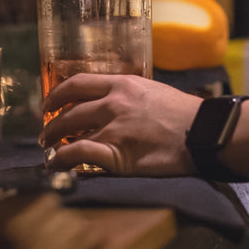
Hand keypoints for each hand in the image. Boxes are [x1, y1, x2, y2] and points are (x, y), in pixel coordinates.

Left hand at [38, 73, 203, 175]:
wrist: (203, 134)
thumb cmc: (183, 114)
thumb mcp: (151, 91)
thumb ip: (127, 95)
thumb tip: (109, 102)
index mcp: (122, 85)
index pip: (77, 84)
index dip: (56, 95)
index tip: (48, 105)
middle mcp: (113, 103)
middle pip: (68, 111)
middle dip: (51, 124)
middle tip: (45, 133)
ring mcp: (114, 129)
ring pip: (69, 133)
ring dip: (54, 144)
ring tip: (50, 151)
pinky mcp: (117, 154)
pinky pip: (78, 154)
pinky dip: (62, 159)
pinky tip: (57, 164)